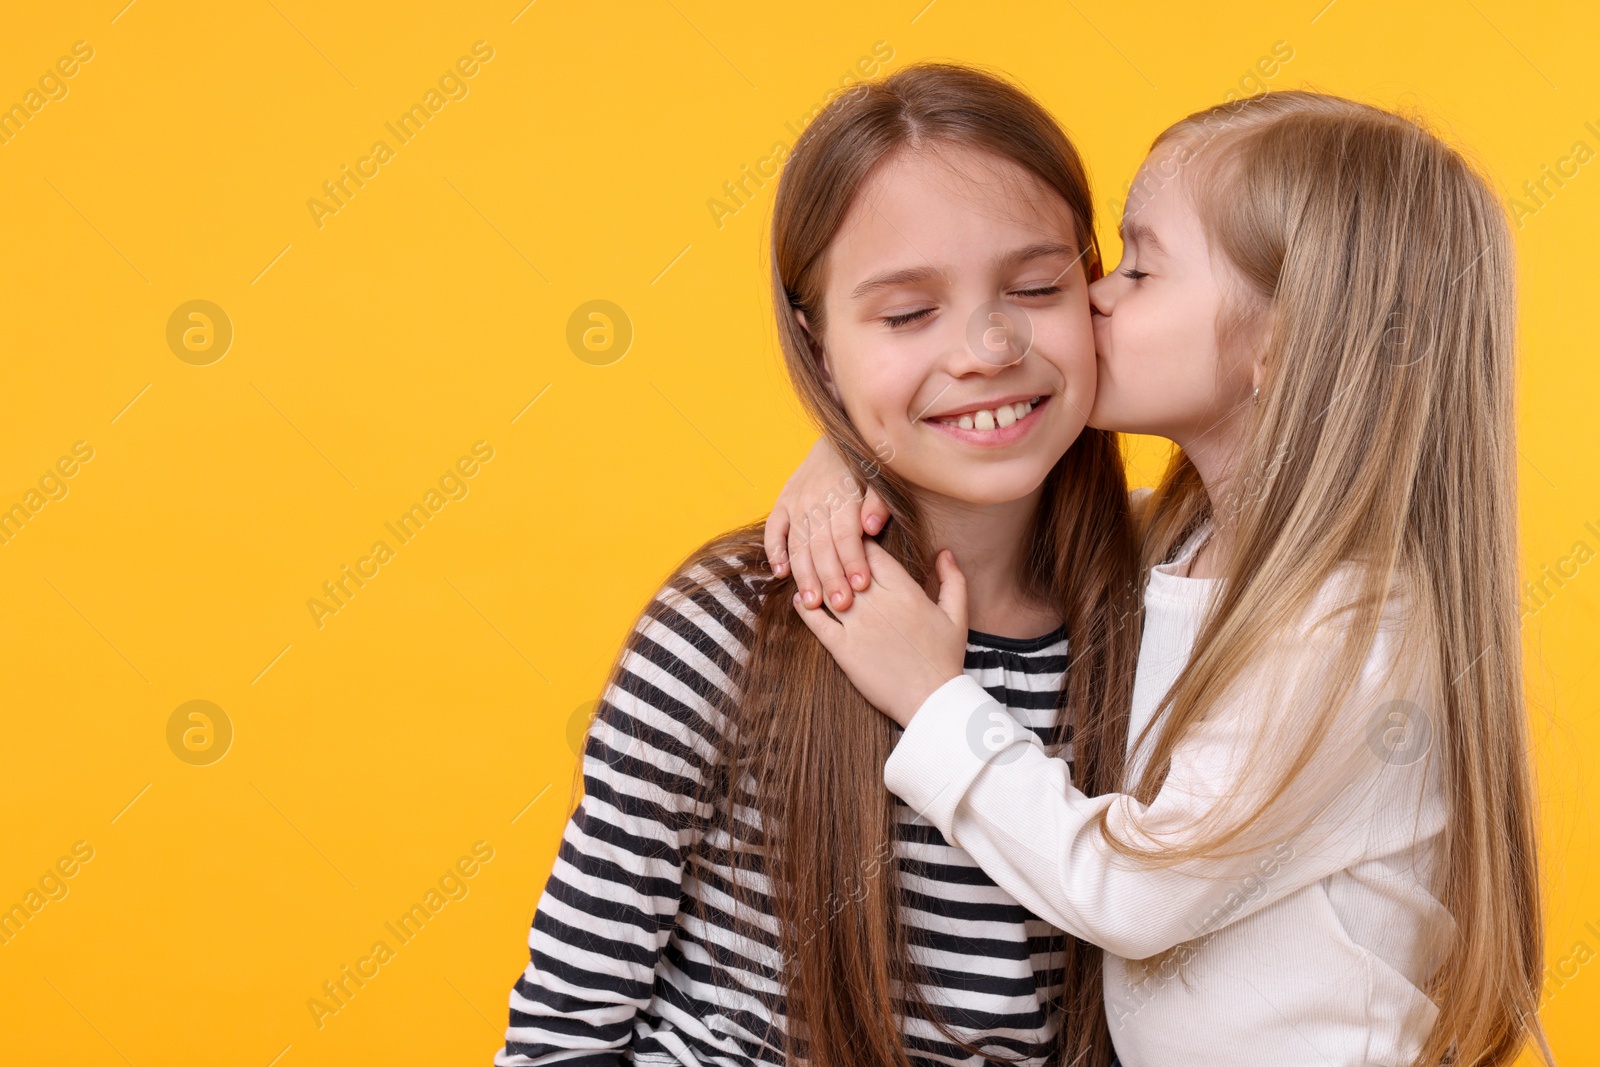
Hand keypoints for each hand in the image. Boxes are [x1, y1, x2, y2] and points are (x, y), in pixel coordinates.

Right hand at [763, 438, 891, 611]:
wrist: (838, 439)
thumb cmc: (867, 466)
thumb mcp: (882, 478)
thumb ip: (878, 502)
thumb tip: (871, 527)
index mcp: (842, 494)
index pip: (846, 534)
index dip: (853, 561)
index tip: (860, 585)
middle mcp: (815, 499)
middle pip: (821, 545)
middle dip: (830, 578)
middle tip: (840, 605)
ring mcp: (795, 502)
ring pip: (798, 544)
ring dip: (804, 575)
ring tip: (812, 602)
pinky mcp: (782, 502)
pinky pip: (773, 529)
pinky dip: (774, 551)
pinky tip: (781, 573)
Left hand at [792, 541, 966, 727]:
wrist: (932, 700)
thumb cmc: (945, 658)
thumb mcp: (957, 615)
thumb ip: (953, 580)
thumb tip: (944, 552)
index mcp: (905, 591)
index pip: (871, 552)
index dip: (857, 542)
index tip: (850, 541)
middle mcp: (878, 604)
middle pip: (845, 565)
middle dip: (834, 555)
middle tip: (824, 550)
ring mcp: (858, 626)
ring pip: (827, 589)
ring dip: (816, 578)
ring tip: (808, 572)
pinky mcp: (843, 649)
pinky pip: (816, 622)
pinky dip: (805, 607)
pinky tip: (801, 600)